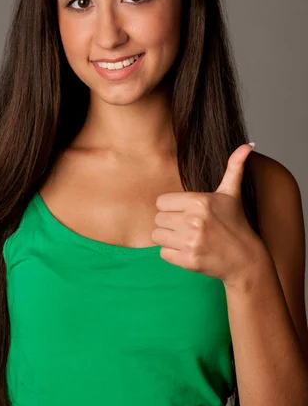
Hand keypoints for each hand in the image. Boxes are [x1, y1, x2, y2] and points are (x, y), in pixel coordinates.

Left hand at [152, 143, 268, 289]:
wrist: (246, 259)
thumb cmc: (236, 223)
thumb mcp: (232, 194)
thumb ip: (234, 167)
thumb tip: (247, 145)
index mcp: (199, 201)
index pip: (161, 201)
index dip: (171, 207)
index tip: (185, 212)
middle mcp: (194, 220)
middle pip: (158, 219)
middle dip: (169, 223)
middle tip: (187, 227)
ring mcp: (191, 241)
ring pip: (157, 236)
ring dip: (168, 239)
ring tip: (187, 238)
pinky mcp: (188, 260)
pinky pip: (163, 253)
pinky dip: (172, 254)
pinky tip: (189, 251)